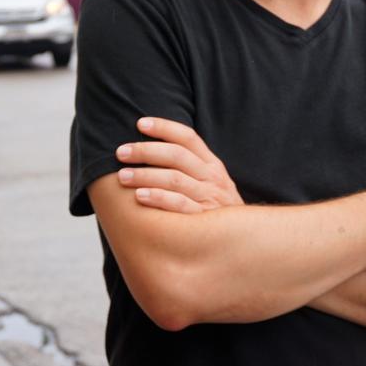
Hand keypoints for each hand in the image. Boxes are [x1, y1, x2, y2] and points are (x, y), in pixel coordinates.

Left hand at [116, 117, 243, 213]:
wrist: (244, 241)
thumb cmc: (216, 210)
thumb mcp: (212, 184)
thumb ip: (191, 168)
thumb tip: (152, 150)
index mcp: (212, 165)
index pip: (188, 138)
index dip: (164, 127)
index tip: (140, 123)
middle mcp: (212, 177)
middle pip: (176, 155)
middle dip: (146, 151)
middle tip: (121, 152)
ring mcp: (209, 198)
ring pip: (174, 179)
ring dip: (145, 175)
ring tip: (123, 175)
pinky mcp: (203, 219)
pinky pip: (179, 205)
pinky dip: (158, 198)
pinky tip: (139, 196)